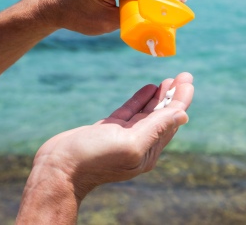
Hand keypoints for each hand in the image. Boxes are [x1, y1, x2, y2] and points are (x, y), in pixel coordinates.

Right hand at [28, 72, 193, 201]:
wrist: (58, 169)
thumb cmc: (93, 158)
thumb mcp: (130, 143)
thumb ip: (157, 127)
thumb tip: (183, 115)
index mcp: (148, 151)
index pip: (171, 120)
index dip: (180, 99)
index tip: (187, 80)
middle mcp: (140, 145)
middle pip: (162, 115)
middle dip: (173, 95)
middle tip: (183, 75)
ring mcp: (123, 137)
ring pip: (147, 112)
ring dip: (159, 96)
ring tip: (169, 80)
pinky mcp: (108, 131)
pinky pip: (130, 112)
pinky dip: (140, 99)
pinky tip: (149, 88)